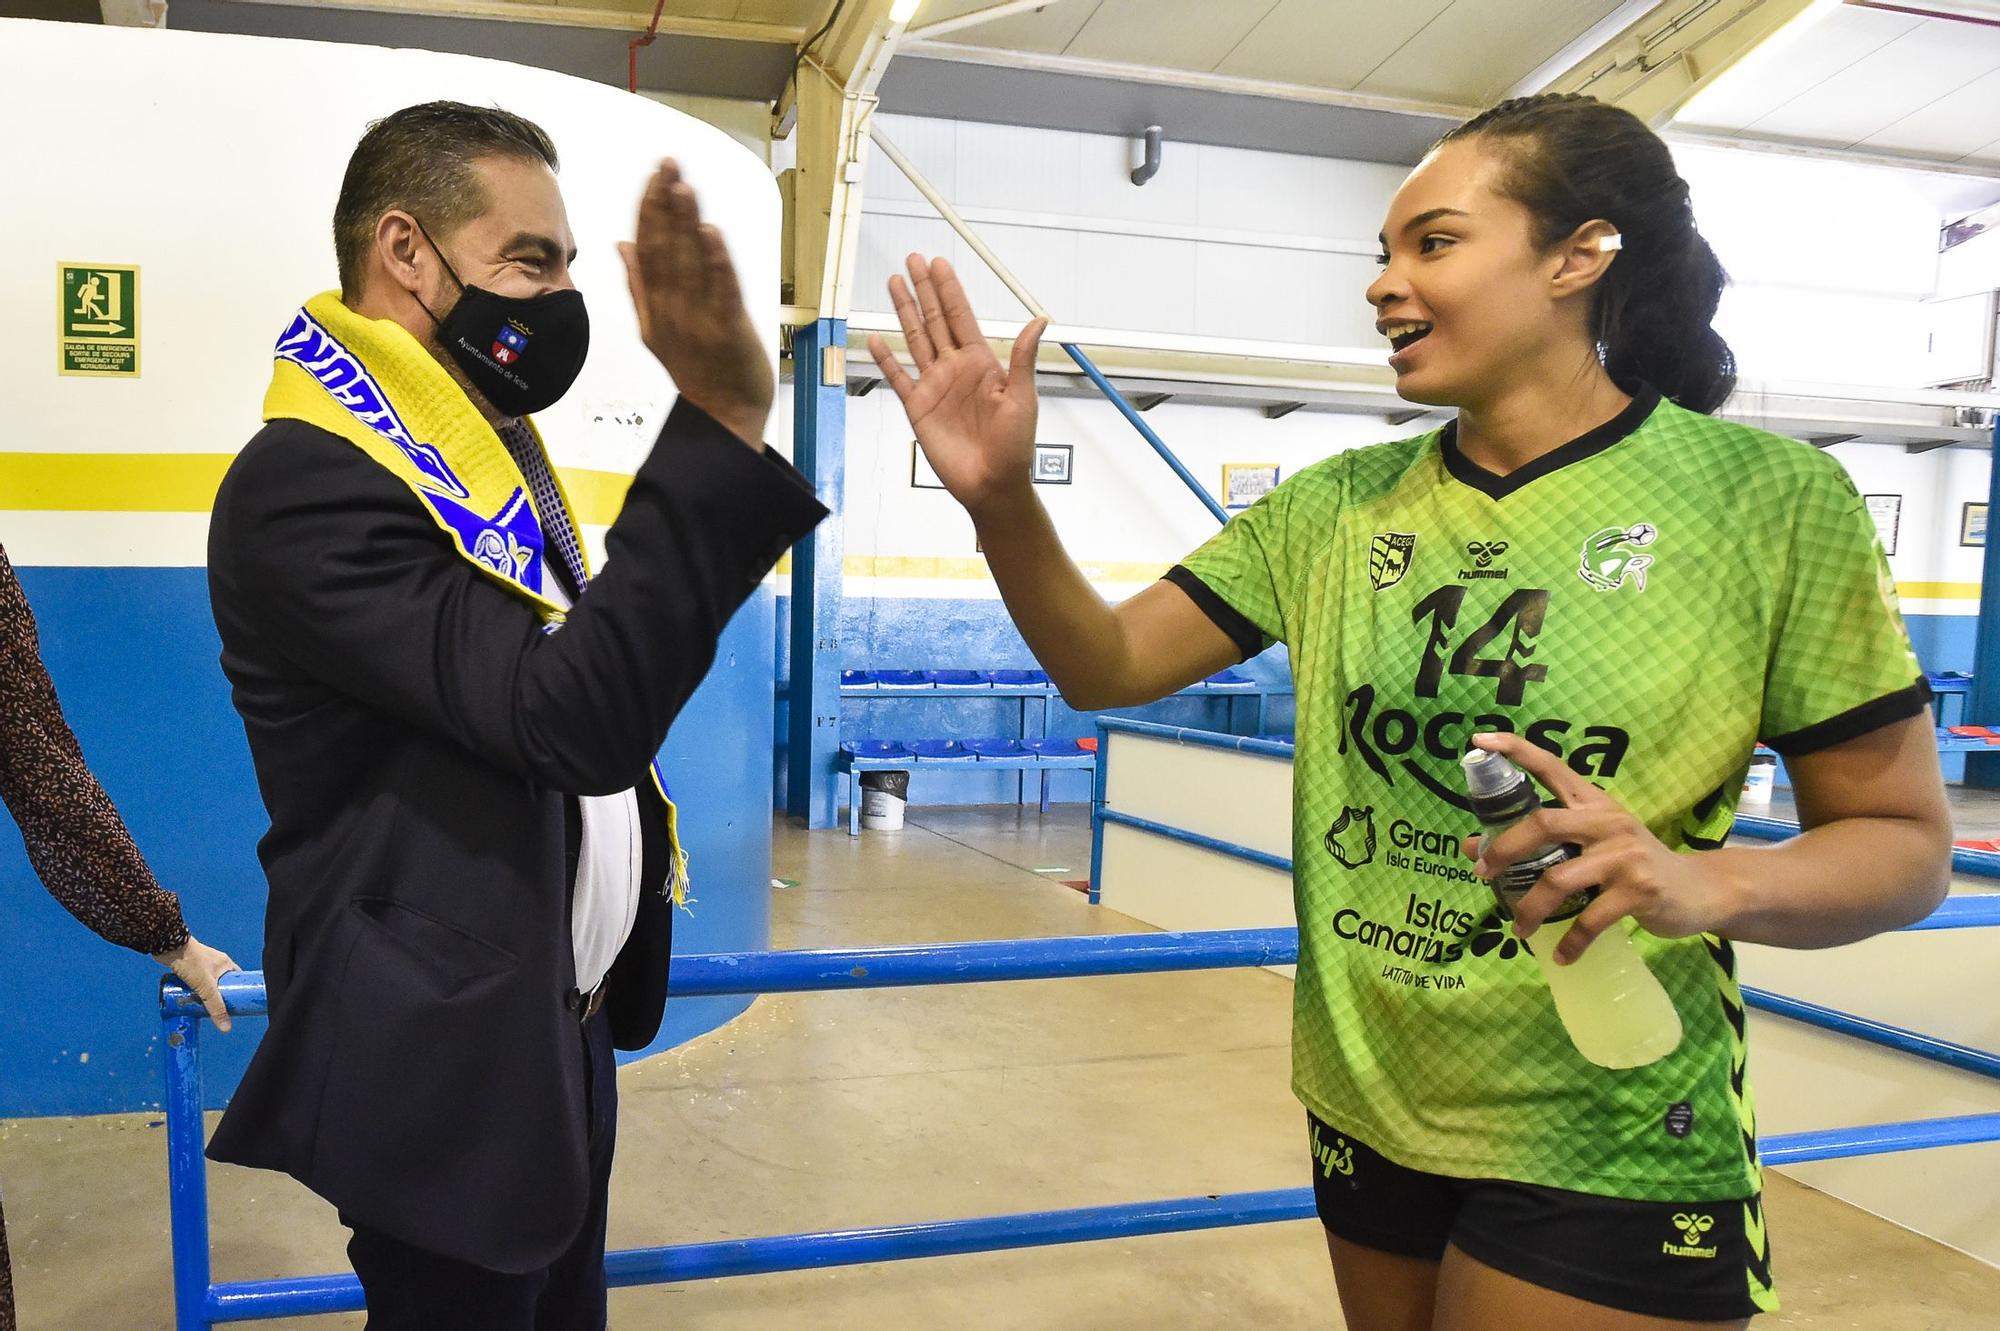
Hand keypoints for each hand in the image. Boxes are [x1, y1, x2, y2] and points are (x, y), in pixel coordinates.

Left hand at [152, 935, 241, 1032]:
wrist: (168, 947)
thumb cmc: (191, 963)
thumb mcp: (206, 987)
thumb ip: (215, 1007)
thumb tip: (226, 1028)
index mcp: (226, 963)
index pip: (238, 978)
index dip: (240, 990)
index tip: (238, 1003)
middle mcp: (216, 962)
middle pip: (223, 982)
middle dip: (221, 995)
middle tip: (219, 1009)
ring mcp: (202, 963)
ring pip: (208, 981)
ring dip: (206, 993)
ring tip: (203, 1006)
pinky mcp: (188, 965)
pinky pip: (196, 980)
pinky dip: (195, 989)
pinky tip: (190, 997)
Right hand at [619, 159, 773, 449]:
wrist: (721, 416)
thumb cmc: (695, 369)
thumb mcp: (655, 327)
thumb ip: (638, 284)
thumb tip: (622, 243)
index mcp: (654, 304)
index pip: (646, 246)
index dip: (649, 208)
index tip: (654, 174)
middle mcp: (672, 308)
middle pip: (665, 247)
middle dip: (666, 203)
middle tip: (669, 165)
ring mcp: (698, 319)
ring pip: (689, 263)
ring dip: (687, 222)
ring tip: (684, 186)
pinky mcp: (727, 331)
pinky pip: (720, 292)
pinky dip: (715, 262)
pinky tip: (711, 232)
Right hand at [866, 255, 1047, 515]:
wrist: (992, 484)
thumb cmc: (1014, 446)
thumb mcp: (1023, 398)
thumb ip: (1022, 359)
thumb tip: (1040, 321)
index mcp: (982, 363)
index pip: (961, 317)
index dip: (949, 290)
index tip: (939, 263)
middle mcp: (956, 369)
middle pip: (934, 320)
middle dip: (923, 289)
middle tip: (912, 259)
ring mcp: (935, 386)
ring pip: (915, 340)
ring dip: (905, 311)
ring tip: (894, 283)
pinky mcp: (918, 408)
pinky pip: (898, 377)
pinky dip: (887, 358)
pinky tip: (878, 337)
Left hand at [1459, 733, 1733, 964]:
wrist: (1699, 890)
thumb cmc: (1634, 865)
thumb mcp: (1592, 845)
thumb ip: (1544, 843)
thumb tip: (1473, 847)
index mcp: (1593, 804)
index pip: (1552, 767)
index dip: (1516, 751)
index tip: (1479, 740)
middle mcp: (1608, 821)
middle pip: (1543, 823)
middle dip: (1505, 848)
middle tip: (1481, 872)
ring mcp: (1625, 855)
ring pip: (1558, 879)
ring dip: (1530, 909)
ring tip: (1518, 930)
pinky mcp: (1640, 890)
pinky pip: (1590, 919)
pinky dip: (1571, 941)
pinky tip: (1560, 956)